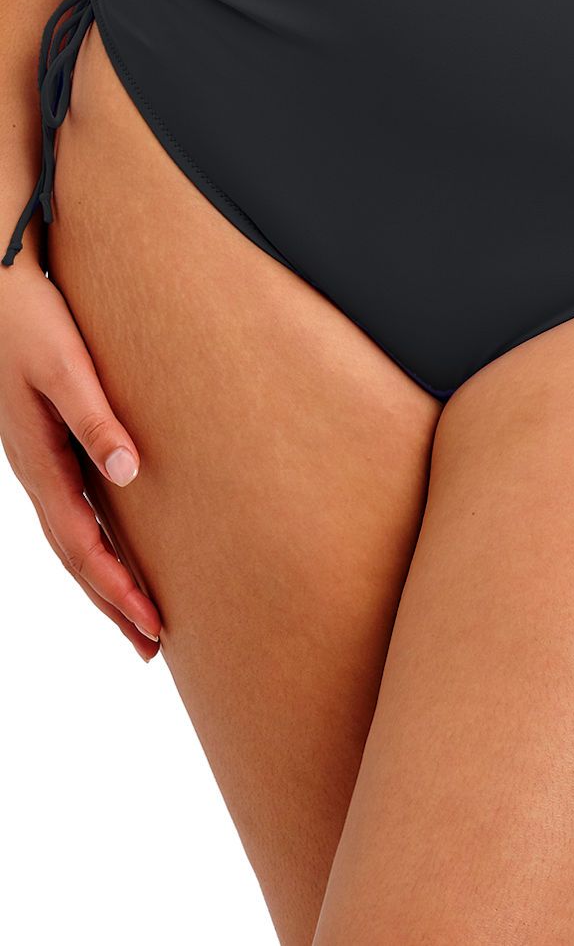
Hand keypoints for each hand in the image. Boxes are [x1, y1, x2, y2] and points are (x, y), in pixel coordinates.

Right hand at [0, 261, 160, 659]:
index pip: (82, 544)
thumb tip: (128, 475)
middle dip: (112, 601)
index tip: (152, 625)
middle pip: (76, 553)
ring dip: (104, 576)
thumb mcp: (64, 366)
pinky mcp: (45, 438)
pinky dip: (94, 538)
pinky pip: (71, 505)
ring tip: (138, 614)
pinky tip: (113, 545)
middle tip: (151, 647)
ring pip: (72, 533)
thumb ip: (95, 418)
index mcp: (38, 459)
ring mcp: (38, 456)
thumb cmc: (29, 317)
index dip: (116, 588)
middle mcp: (36, 467)